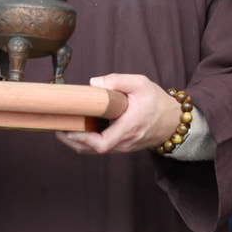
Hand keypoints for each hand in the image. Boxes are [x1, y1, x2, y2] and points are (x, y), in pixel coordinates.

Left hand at [58, 74, 182, 154]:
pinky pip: (101, 147)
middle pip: (93, 150)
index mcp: (129, 128)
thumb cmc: (157, 102)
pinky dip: (86, 141)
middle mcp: (125, 142)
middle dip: (72, 140)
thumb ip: (117, 80)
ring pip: (95, 151)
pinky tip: (77, 128)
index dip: (83, 140)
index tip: (69, 129)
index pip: (103, 144)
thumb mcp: (140, 84)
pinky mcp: (122, 146)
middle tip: (57, 126)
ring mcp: (123, 146)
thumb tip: (93, 83)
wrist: (175, 121)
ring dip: (77, 142)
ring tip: (63, 126)